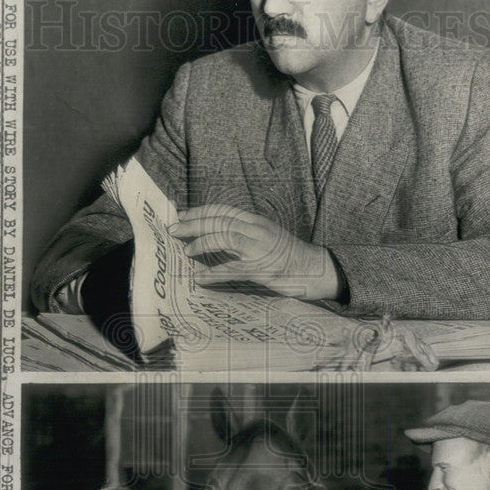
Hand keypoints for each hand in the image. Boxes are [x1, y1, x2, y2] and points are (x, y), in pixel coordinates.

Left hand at [168, 204, 340, 300]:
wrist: (316, 269)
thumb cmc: (290, 256)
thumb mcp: (267, 237)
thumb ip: (245, 234)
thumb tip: (218, 237)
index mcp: (256, 221)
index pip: (223, 210)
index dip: (200, 211)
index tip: (182, 215)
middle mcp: (256, 230)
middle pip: (219, 220)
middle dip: (193, 224)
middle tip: (173, 230)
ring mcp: (259, 248)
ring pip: (224, 237)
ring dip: (202, 243)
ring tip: (186, 250)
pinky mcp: (261, 269)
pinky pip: (233, 270)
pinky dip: (214, 274)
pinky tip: (200, 278)